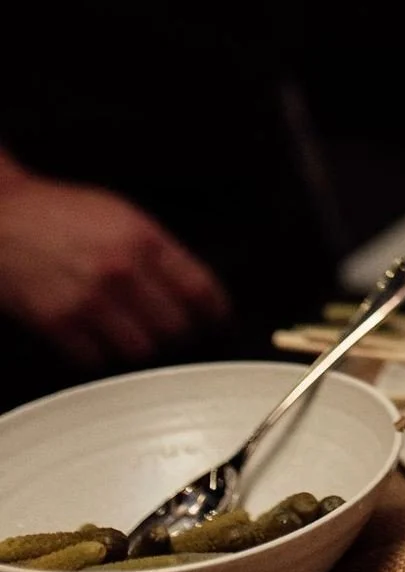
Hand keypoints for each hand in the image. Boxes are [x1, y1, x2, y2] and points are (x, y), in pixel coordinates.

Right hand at [0, 168, 229, 367]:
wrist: (1, 216)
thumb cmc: (59, 213)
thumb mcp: (121, 214)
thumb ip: (159, 249)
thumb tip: (194, 286)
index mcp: (144, 240)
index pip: (200, 289)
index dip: (215, 311)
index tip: (216, 320)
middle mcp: (122, 270)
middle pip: (176, 326)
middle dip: (176, 330)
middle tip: (168, 327)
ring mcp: (89, 299)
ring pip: (142, 350)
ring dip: (140, 346)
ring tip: (132, 332)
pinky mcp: (58, 322)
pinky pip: (98, 359)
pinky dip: (101, 354)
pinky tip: (97, 337)